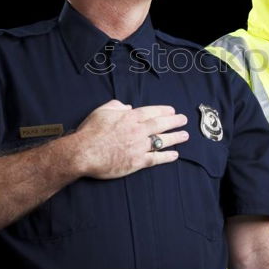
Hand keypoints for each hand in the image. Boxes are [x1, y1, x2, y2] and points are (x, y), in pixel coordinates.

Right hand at [74, 100, 188, 178]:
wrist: (83, 152)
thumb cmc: (90, 131)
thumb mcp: (102, 111)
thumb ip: (117, 106)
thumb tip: (128, 107)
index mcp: (130, 117)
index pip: (152, 112)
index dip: (164, 111)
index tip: (172, 110)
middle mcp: (138, 131)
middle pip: (161, 124)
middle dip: (174, 121)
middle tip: (184, 120)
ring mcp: (139, 146)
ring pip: (162, 141)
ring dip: (175, 137)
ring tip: (185, 135)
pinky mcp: (137, 162)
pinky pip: (156, 158)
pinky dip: (166, 157)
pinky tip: (175, 155)